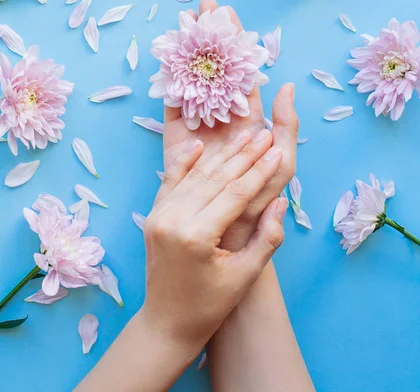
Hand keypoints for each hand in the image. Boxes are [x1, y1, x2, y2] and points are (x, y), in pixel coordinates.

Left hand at [142, 132, 287, 357]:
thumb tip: (281, 201)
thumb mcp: (245, 276)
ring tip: (244, 135)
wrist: (167, 323)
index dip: (259, 170)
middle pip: (215, 178)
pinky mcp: (153, 216)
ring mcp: (158, 216)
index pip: (235, 193)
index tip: (277, 150)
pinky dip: (185, 162)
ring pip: (196, 176)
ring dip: (221, 155)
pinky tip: (200, 145)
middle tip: (264, 133)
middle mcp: (173, 220)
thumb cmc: (210, 305)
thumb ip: (267, 238)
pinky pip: (171, 181)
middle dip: (243, 155)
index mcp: (196, 236)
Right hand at [164, 0, 297, 250]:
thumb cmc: (260, 205)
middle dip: (209, 38)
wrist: (228, 238)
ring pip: (193, 82)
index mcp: (247, 119)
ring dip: (187, 54)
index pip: (242, 71)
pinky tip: (164, 62)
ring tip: (182, 24)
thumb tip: (284, 85)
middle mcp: (222, 118)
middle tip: (203, 7)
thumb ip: (285, 126)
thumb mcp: (281, 165)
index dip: (235, 42)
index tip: (227, 12)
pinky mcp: (176, 142)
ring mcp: (199, 128)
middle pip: (215, 70)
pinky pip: (172, 109)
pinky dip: (167, 85)